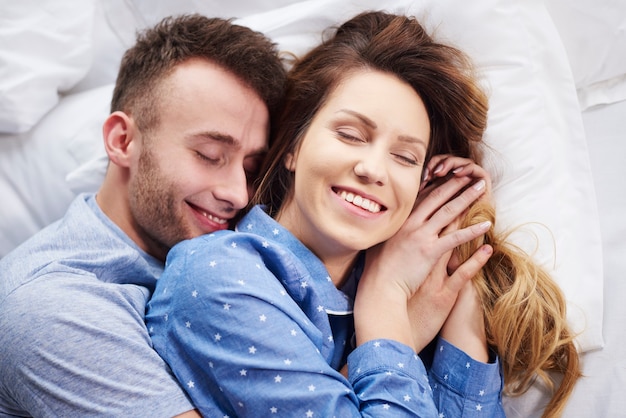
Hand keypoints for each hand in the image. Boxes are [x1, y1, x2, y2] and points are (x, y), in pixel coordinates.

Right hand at [356, 156, 491, 350]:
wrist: (379, 289)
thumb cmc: (377, 271)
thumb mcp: (379, 244)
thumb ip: (388, 232)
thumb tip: (389, 225)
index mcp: (398, 221)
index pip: (420, 197)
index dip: (436, 184)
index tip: (447, 176)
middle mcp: (410, 224)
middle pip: (436, 198)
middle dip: (454, 184)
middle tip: (468, 174)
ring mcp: (420, 236)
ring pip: (448, 212)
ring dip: (466, 198)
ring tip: (480, 188)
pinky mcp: (430, 251)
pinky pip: (456, 237)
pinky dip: (472, 230)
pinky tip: (486, 224)